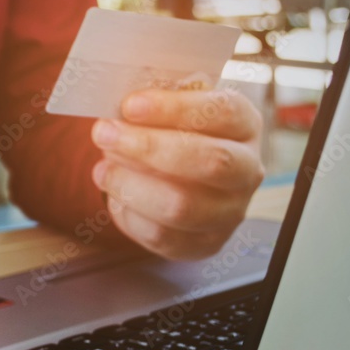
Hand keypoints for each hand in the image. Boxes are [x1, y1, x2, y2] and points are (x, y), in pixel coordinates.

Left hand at [90, 88, 264, 259]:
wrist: (182, 183)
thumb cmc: (174, 136)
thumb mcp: (170, 112)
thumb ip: (152, 108)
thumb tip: (115, 115)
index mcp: (245, 126)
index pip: (223, 111)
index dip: (175, 107)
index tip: (130, 105)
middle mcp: (247, 170)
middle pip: (209, 161)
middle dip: (148, 147)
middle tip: (104, 133)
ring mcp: (230, 212)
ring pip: (181, 206)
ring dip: (130, 185)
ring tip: (102, 170)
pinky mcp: (205, 244)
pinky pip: (161, 236)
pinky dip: (129, 215)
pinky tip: (115, 195)